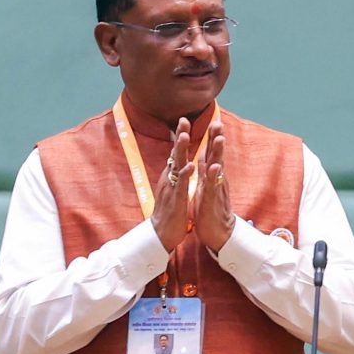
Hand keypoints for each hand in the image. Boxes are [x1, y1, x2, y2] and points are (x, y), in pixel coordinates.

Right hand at [149, 120, 196, 252]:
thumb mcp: (174, 188)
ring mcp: (172, 188)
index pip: (177, 152)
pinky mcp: (176, 200)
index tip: (185, 119)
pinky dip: (186, 175)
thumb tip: (177, 161)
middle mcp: (170, 179)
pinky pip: (181, 185)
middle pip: (175, 154)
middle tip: (183, 119)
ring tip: (185, 136)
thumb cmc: (170, 210)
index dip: (181, 136)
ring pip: (177, 166)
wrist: (162, 233)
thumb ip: (175, 174)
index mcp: (172, 176)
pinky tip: (191, 165)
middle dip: (179, 136)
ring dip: (181, 151)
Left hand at [192, 124, 234, 255]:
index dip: (212, 137)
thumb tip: (204, 157)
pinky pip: (212, 186)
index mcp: (211, 176)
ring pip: (217, 167)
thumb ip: (206, 172)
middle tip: (219, 122)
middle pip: (217, 155)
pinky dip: (213, 176)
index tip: (214, 120)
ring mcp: (215, 189)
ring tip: (220, 138)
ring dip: (218, 153)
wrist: (220, 234)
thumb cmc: (211, 211)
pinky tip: (215, 167)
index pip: (212, 153)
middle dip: (217, 138)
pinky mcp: (212, 200)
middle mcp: (216, 179)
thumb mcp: (206, 188)